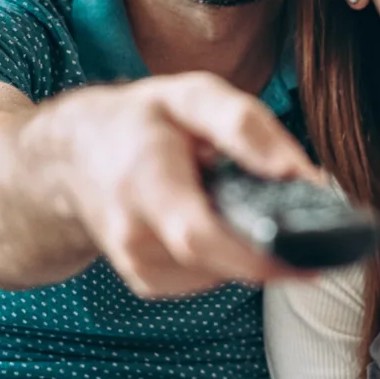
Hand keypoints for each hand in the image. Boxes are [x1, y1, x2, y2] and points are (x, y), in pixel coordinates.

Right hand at [40, 72, 317, 295]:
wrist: (68, 159)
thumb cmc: (137, 122)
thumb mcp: (189, 97)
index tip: (310, 257)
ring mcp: (138, 265)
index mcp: (144, 182)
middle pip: (218, 264)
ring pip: (222, 272)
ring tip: (247, 207)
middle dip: (272, 255)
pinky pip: (210, 276)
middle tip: (311, 242)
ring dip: (250, 247)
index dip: (259, 253)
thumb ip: (244, 127)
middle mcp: (134, 234)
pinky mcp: (148, 281)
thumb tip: (300, 173)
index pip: (201, 235)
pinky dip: (228, 253)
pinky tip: (220, 221)